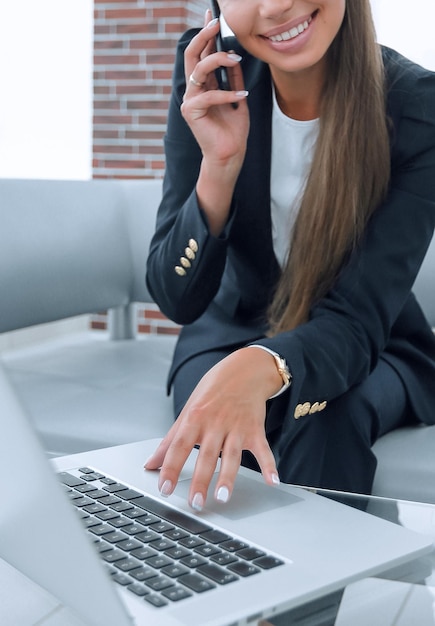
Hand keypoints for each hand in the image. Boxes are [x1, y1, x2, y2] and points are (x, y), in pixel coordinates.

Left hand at [144, 348, 281, 510]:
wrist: (244, 369)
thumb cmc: (213, 390)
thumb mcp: (188, 410)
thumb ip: (170, 440)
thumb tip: (150, 463)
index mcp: (194, 418)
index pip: (179, 446)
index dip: (170, 467)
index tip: (164, 488)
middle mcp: (215, 423)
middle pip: (206, 455)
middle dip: (200, 481)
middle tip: (195, 503)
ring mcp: (237, 426)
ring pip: (232, 456)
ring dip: (228, 477)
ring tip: (223, 498)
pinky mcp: (255, 429)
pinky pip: (262, 449)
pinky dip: (269, 465)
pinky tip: (272, 481)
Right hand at [181, 13, 249, 235]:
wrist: (230, 155)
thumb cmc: (233, 131)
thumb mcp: (237, 98)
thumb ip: (233, 78)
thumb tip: (233, 55)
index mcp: (203, 86)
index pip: (201, 54)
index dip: (205, 33)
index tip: (212, 15)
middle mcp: (193, 90)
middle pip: (192, 55)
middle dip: (203, 36)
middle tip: (216, 23)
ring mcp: (190, 101)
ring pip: (199, 69)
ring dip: (218, 60)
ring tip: (236, 60)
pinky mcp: (191, 112)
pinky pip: (208, 94)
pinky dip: (227, 93)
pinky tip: (241, 97)